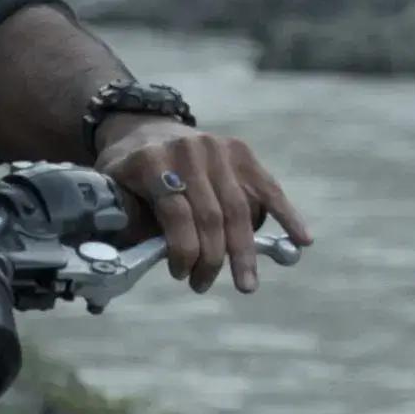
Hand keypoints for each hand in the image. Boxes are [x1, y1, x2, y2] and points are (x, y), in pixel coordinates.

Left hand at [94, 118, 313, 293]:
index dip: (183, 250)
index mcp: (151, 161)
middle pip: (211, 215)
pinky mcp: (240, 151)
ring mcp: (216, 148)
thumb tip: (137, 261)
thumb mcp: (112, 189)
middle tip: (205, 285)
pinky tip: (302, 240)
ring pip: (239, 209)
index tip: (181, 275)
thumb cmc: (129, 171)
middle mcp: (187, 151)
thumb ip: (127, 220)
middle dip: (212, 258)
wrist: (145, 129)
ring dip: (244, 252)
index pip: (176, 213)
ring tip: (246, 283)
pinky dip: (287, 214)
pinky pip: (268, 187)